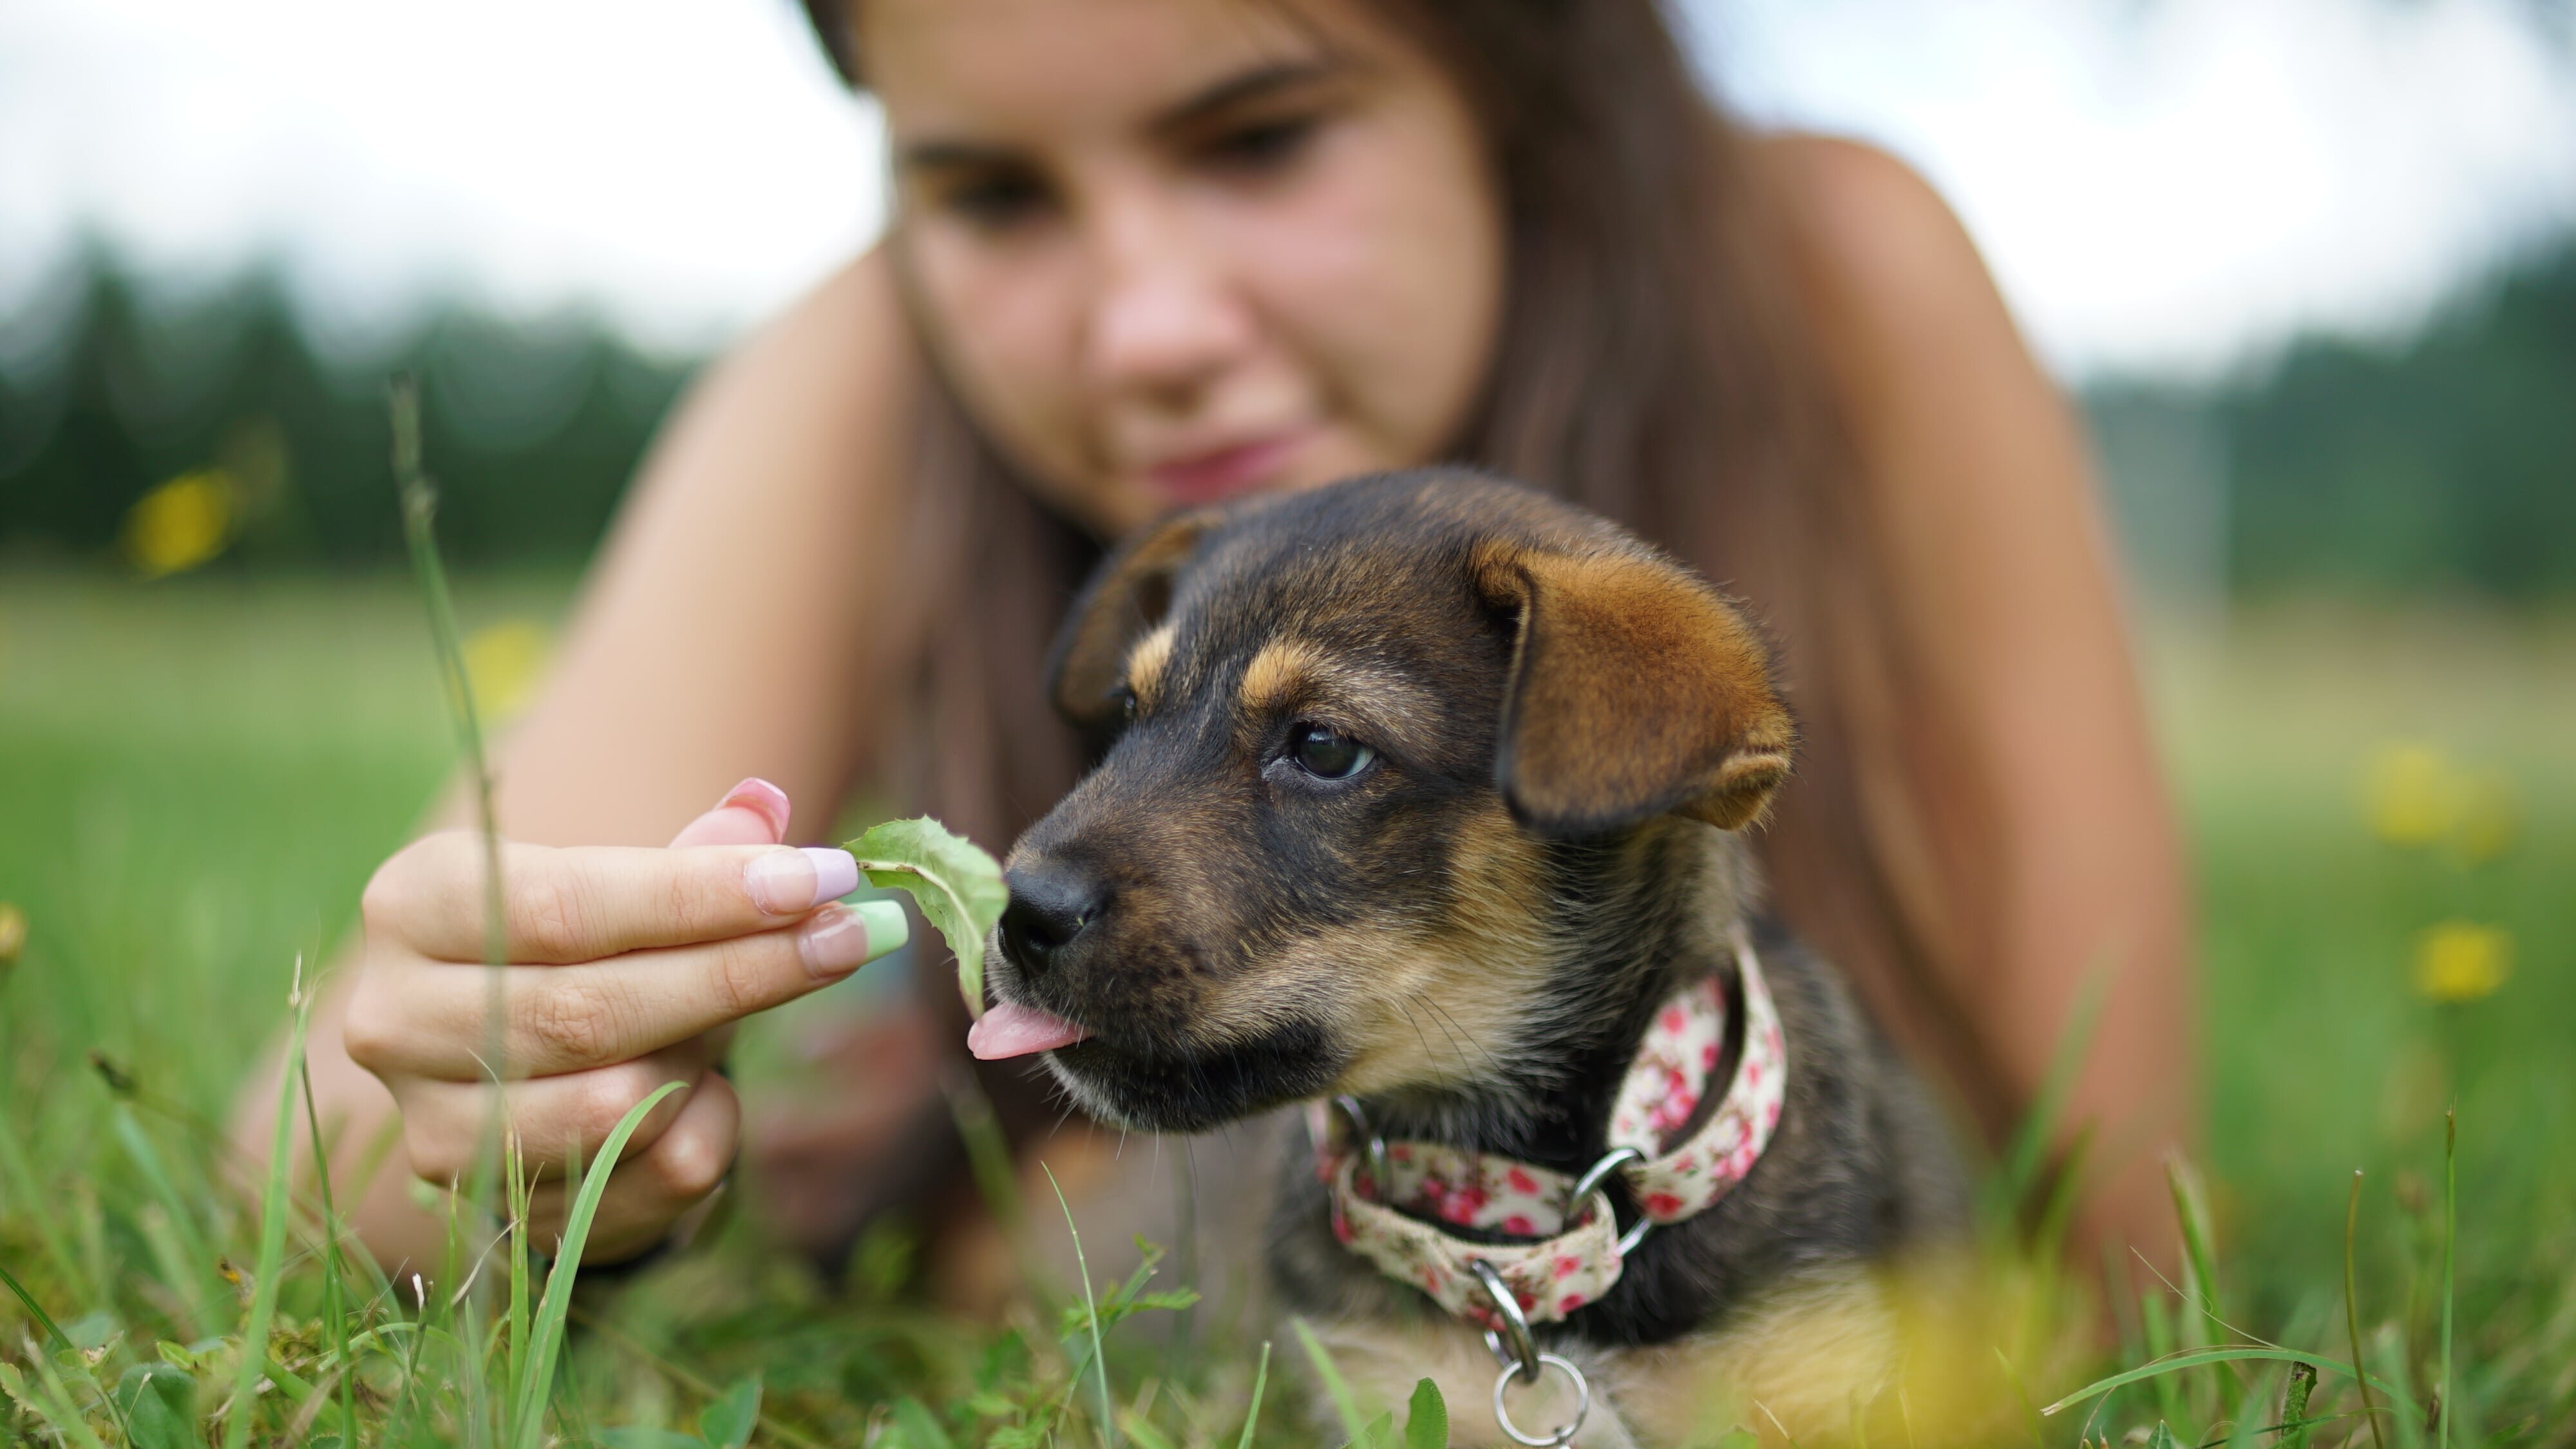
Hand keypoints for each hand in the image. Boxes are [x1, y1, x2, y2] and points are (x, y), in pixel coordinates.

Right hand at [342, 779, 905, 1261]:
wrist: (515, 1072)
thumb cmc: (582, 950)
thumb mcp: (627, 888)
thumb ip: (692, 855)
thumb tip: (765, 806)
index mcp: (415, 905)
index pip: (567, 905)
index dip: (702, 896)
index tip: (823, 878)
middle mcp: (395, 1018)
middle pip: (593, 1007)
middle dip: (741, 970)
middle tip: (855, 935)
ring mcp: (434, 1124)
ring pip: (616, 1102)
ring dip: (710, 1055)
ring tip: (754, 1006)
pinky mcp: (494, 1207)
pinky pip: (646, 1172)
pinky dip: (707, 1125)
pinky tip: (707, 1087)